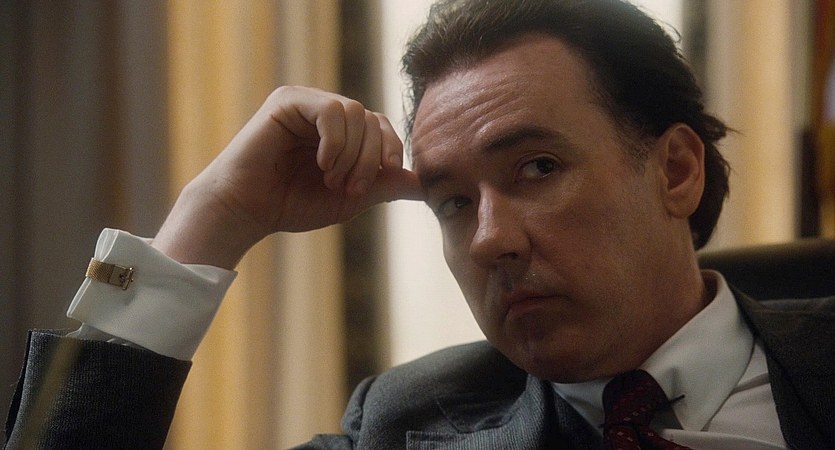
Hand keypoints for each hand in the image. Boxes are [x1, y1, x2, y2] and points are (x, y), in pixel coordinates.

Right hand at [152, 86, 423, 268]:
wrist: (246, 211)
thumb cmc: (291, 204)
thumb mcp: (349, 198)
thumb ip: (383, 186)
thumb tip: (423, 184)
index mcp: (340, 131)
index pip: (380, 125)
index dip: (391, 148)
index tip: (385, 177)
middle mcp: (324, 112)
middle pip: (372, 118)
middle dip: (370, 158)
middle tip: (352, 188)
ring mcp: (306, 103)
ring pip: (356, 112)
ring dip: (353, 153)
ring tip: (333, 179)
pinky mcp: (288, 101)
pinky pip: (332, 110)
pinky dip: (336, 142)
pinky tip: (323, 165)